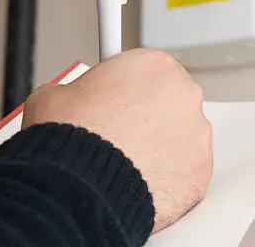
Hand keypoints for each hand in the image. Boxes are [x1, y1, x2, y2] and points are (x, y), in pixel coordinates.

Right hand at [22, 49, 212, 231]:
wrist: (80, 189)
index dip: (128, 89)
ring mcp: (197, 133)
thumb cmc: (70, 140)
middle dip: (149, 116)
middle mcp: (184, 94)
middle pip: (170, 101)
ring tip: (127, 162)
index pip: (147, 71)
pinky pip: (186, 170)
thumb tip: (69, 99)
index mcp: (155, 65)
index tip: (119, 100)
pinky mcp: (201, 169)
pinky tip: (141, 181)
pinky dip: (168, 176)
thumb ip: (74, 89)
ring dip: (161, 146)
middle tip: (120, 134)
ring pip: (181, 136)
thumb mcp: (53, 95)